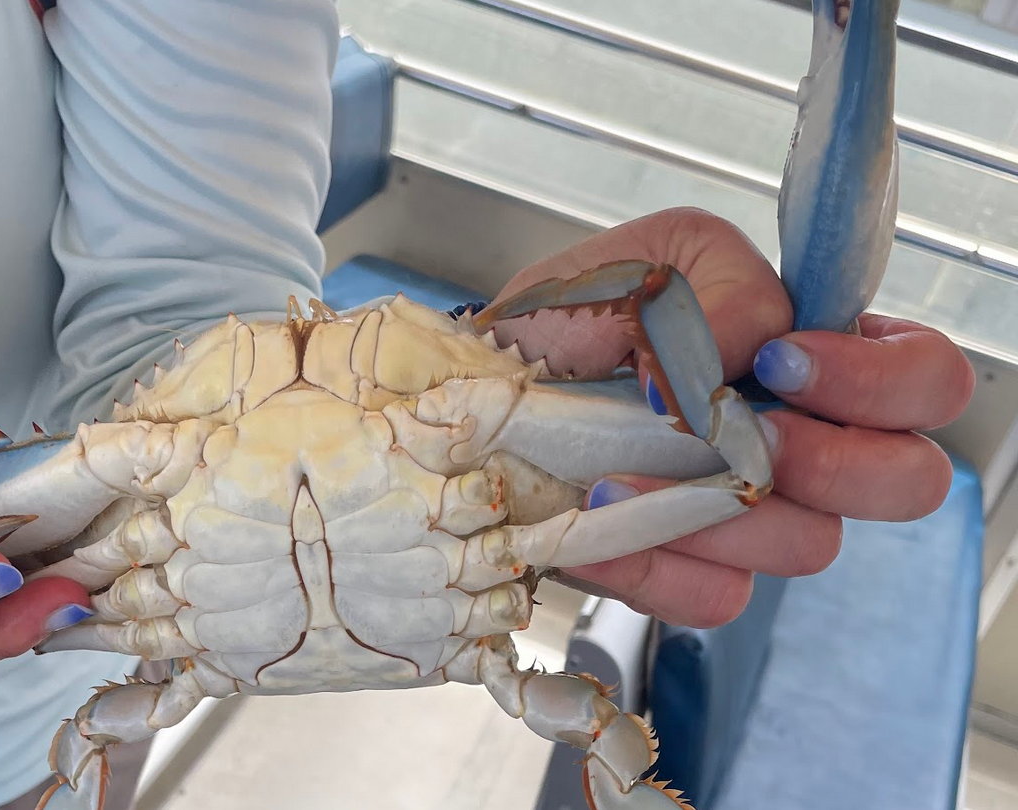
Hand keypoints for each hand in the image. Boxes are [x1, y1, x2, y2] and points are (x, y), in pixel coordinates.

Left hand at [489, 207, 973, 627]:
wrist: (489, 392)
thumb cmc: (575, 319)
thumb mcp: (649, 258)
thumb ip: (719, 281)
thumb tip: (755, 343)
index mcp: (818, 357)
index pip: (927, 380)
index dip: (879, 381)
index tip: (780, 362)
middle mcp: (809, 443)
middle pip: (908, 481)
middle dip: (829, 460)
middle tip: (731, 434)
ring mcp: (759, 517)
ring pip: (807, 544)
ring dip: (711, 508)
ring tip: (614, 468)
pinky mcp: (699, 573)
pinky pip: (715, 597)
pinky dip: (651, 561)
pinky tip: (596, 514)